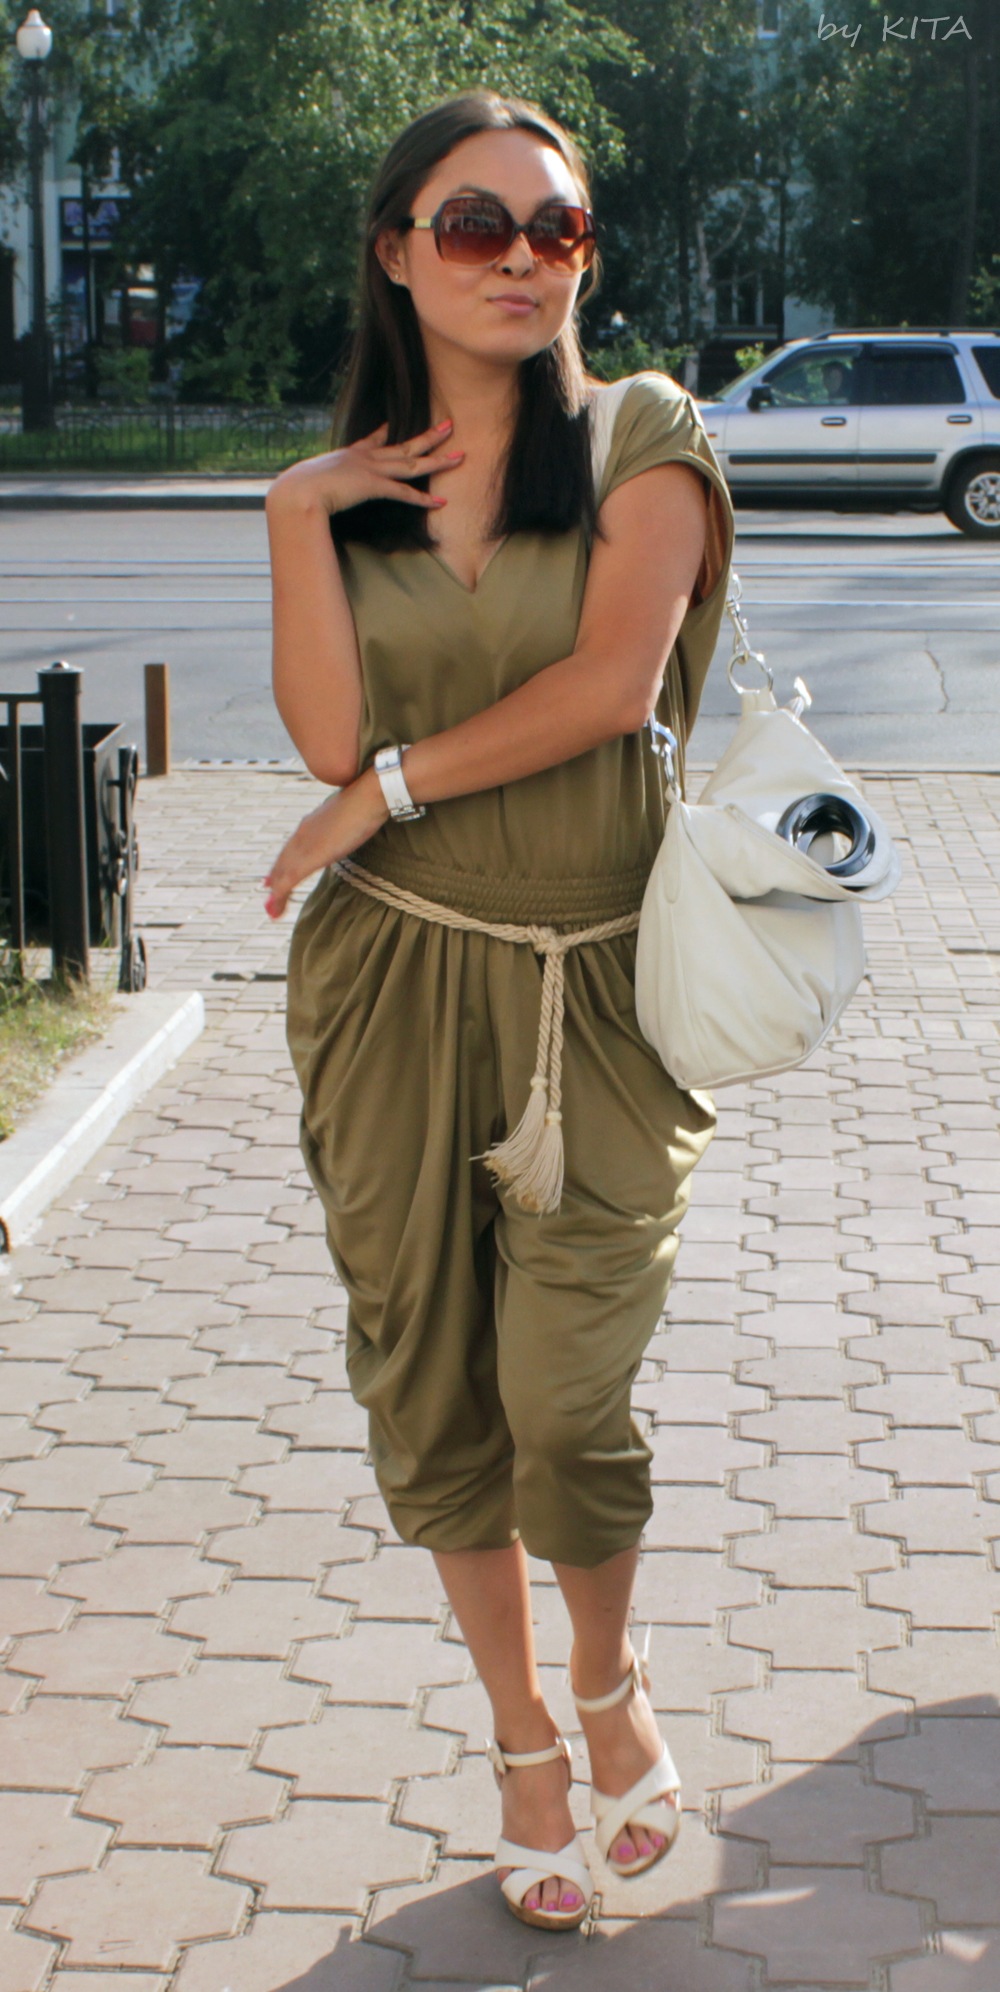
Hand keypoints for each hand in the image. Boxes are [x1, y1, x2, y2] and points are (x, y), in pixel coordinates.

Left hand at [263, 766, 389, 918]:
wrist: (368, 797)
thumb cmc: (367, 803)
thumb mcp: (350, 818)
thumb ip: (343, 827)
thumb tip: (350, 830)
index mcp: (310, 824)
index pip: (291, 849)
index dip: (282, 866)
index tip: (273, 879)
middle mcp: (302, 834)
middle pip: (283, 862)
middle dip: (275, 882)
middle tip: (270, 902)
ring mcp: (304, 845)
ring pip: (283, 873)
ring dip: (277, 894)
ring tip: (273, 912)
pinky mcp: (310, 856)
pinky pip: (290, 879)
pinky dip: (281, 894)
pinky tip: (277, 907)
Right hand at [265, 418, 464, 516]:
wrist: (298, 491)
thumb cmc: (298, 489)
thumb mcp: (307, 480)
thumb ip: (312, 482)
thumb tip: (300, 490)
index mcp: (349, 454)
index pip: (372, 440)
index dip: (385, 433)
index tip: (392, 425)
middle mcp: (365, 458)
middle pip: (404, 446)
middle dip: (429, 437)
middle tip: (449, 426)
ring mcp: (371, 470)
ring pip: (412, 464)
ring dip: (438, 461)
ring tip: (459, 456)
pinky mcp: (374, 486)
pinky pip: (404, 492)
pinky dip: (423, 498)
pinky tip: (440, 501)